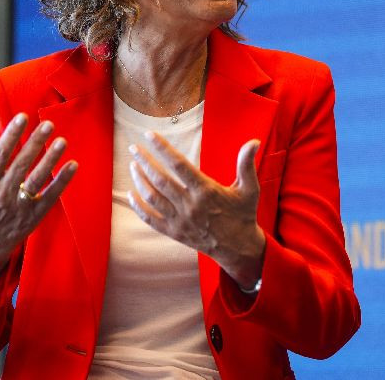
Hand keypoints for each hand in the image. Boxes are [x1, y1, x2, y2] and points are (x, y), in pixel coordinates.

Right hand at [0, 113, 76, 299]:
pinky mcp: (34, 217)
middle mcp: (1, 195)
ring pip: (36, 180)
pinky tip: (72, 166)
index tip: (22, 117)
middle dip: (34, 143)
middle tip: (49, 125)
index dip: (10, 136)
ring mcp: (18, 207)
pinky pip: (50, 197)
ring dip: (50, 160)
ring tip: (62, 141)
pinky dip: (62, 182)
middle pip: (20, 165)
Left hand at [127, 133, 265, 289]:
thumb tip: (254, 141)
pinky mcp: (174, 233)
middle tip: (134, 148)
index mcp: (207, 191)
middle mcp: (191, 206)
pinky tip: (131, 194)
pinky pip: (150, 219)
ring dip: (139, 180)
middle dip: (145, 161)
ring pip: (153, 197)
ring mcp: (180, 221)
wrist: (238, 248)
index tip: (149, 135)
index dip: (162, 148)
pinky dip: (138, 206)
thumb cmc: (243, 214)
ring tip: (133, 165)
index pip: (179, 164)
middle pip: (160, 179)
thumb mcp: (249, 189)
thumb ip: (246, 164)